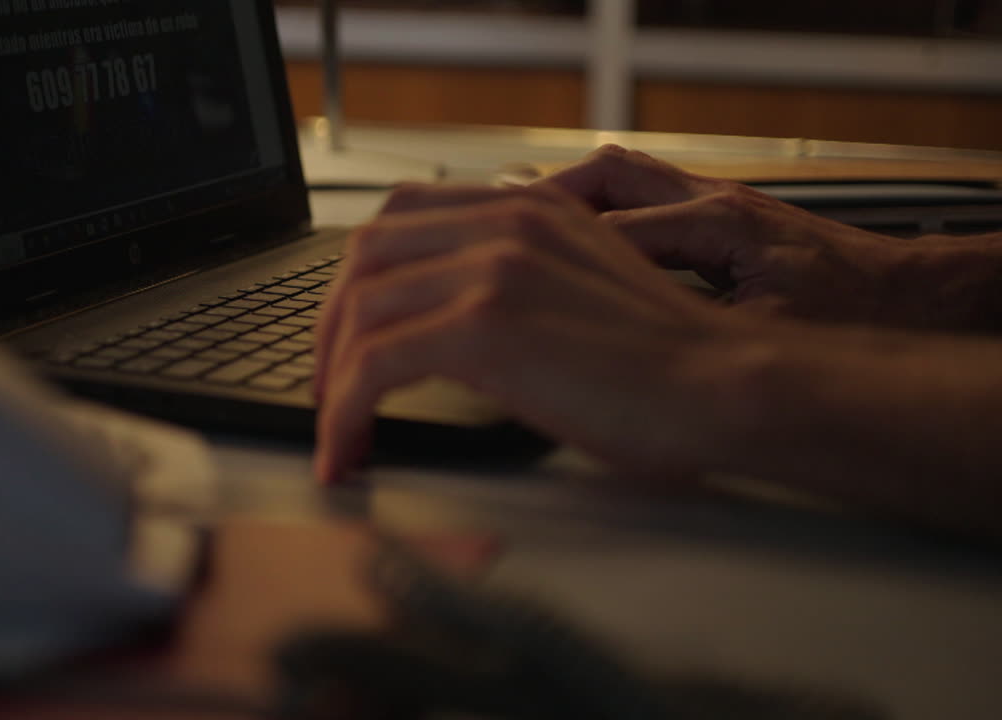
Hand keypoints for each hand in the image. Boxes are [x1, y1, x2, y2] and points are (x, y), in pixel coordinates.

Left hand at [313, 182, 742, 483]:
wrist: (723, 384)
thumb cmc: (666, 359)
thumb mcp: (586, 284)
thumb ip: (523, 275)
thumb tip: (454, 318)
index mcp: (527, 208)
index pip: (402, 215)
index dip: (361, 278)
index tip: (352, 332)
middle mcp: (503, 223)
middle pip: (366, 256)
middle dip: (333, 326)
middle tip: (330, 384)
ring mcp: (491, 269)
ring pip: (360, 310)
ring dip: (332, 376)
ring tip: (336, 429)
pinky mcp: (484, 327)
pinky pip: (373, 364)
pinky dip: (344, 412)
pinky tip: (349, 449)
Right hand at [545, 145, 1001, 331]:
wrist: (908, 297)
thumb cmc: (849, 314)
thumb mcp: (759, 344)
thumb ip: (684, 342)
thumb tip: (615, 362)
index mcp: (716, 224)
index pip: (611, 225)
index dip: (555, 256)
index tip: (510, 277)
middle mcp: (710, 202)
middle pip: (607, 176)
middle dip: (548, 203)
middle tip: (498, 231)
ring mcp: (714, 204)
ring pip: (621, 180)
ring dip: (572, 204)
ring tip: (523, 235)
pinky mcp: (719, 219)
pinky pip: (641, 201)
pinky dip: (602, 217)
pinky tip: (577, 248)